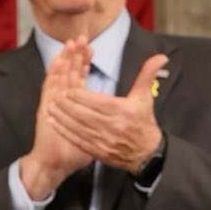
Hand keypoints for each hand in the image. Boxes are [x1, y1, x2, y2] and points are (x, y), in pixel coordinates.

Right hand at [19, 38, 94, 199]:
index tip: (90, 47)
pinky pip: (49, 87)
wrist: (57, 163)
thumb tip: (127, 116)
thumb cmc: (76, 150)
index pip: (78, 77)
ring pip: (58, 76)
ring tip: (71, 43)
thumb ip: (110, 120)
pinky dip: (52, 73)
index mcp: (74, 105)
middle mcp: (61, 101)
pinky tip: (57, 60)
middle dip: (74, 55)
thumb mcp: (97, 132)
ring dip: (64, 59)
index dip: (83, 62)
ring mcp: (52, 103)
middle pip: (68, 72)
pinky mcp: (45, 108)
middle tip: (81, 37)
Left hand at [49, 53, 167, 172]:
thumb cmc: (143, 122)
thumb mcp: (145, 97)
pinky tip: (54, 124)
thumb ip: (148, 75)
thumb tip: (160, 56)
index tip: (67, 90)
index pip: (97, 102)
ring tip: (50, 107)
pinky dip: (65, 131)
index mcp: (124, 111)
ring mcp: (105, 141)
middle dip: (68, 105)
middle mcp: (114, 126)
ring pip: (79, 127)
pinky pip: (78, 140)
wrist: (147, 153)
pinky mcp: (98, 152)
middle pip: (85, 114)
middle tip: (55, 97)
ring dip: (62, 117)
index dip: (80, 96)